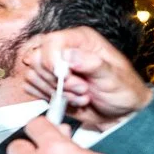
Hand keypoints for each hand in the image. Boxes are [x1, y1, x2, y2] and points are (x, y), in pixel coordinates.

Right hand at [18, 27, 152, 128]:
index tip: (63, 77)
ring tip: (80, 96)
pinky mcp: (46, 83)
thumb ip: (93, 64)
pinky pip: (30, 87)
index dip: (52, 59)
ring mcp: (53, 67)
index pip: (51, 41)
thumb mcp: (114, 77)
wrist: (120, 112)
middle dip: (56, 80)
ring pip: (33, 74)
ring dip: (54, 92)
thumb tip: (69, 55)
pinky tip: (68, 100)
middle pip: (37, 59)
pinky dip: (47, 98)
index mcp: (81, 40)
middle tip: (81, 89)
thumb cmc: (123, 91)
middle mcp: (64, 50)